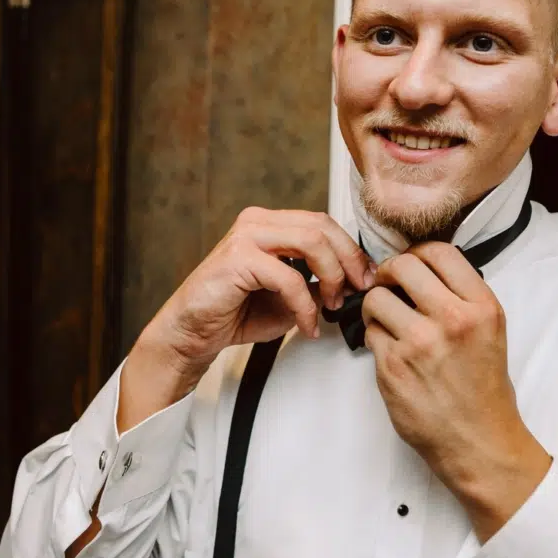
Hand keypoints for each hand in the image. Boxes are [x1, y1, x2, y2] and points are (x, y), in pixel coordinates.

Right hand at [121, 208, 373, 427]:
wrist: (192, 334)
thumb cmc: (234, 314)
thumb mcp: (288, 298)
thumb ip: (317, 284)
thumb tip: (353, 283)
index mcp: (270, 224)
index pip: (323, 223)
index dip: (351, 250)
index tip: (366, 278)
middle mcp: (258, 222)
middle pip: (323, 226)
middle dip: (349, 260)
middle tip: (357, 290)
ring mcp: (246, 236)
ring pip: (312, 242)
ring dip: (332, 277)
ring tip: (331, 306)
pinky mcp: (238, 258)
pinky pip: (290, 277)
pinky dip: (305, 305)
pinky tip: (306, 324)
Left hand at [361, 242, 550, 541]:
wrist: (480, 441)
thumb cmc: (483, 389)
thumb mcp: (490, 331)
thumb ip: (460, 297)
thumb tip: (420, 270)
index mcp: (481, 307)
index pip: (439, 252)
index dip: (417, 254)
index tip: (410, 266)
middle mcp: (453, 319)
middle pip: (402, 266)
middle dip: (388, 273)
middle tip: (388, 286)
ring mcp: (420, 343)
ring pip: (376, 298)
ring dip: (376, 307)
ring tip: (387, 322)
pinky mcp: (393, 367)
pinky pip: (369, 334)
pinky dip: (375, 338)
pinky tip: (391, 352)